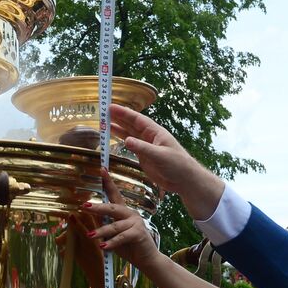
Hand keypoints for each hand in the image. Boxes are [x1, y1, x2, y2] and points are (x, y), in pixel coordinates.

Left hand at [84, 172, 164, 271]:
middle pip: (112, 207)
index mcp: (123, 212)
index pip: (114, 194)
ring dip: (101, 231)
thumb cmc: (128, 246)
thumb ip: (104, 224)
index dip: (108, 182)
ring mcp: (135, 223)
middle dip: (98, 207)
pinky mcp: (138, 233)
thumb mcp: (113, 234)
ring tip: (90, 235)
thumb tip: (89, 216)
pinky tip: (103, 246)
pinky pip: (121, 237)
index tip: (102, 169)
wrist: (147, 259)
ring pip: (115, 225)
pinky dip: (112, 242)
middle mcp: (130, 214)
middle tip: (85, 206)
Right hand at [107, 105, 224, 219]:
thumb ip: (143, 148)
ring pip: (129, 134)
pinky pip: (130, 145)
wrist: (184, 180)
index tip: (110, 107)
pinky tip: (114, 137)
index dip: (123, 113)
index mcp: (155, 132)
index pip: (137, 120)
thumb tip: (126, 141)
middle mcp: (150, 137)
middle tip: (103, 112)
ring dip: (118, 128)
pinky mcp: (144, 157)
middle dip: (118, 118)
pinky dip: (121, 140)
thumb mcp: (160, 155)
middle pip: (131, 125)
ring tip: (104, 123)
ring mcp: (146, 147)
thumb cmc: (177, 164)